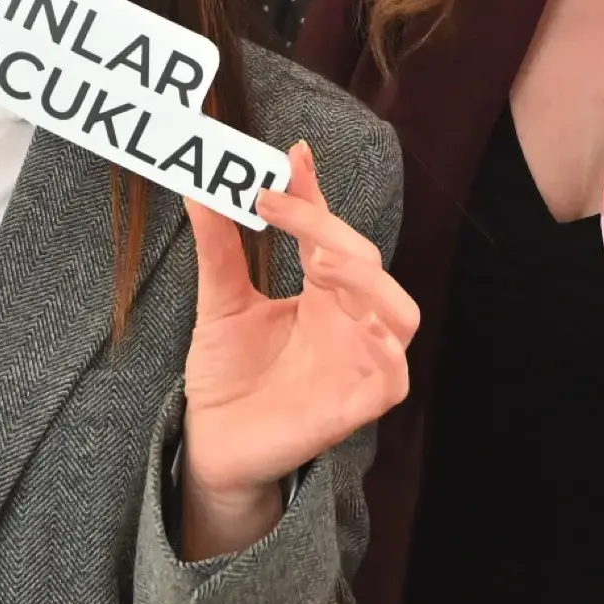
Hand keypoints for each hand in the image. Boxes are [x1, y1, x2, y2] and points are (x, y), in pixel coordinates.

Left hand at [178, 142, 414, 556]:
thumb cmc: (227, 375)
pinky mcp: (354, 408)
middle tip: (284, 213)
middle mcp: (349, 323)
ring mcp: (357, 364)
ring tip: (323, 264)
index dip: (314, 197)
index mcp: (323, 294)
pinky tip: (362, 330)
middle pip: (369, 265)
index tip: (288, 160)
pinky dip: (388, 353)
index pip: (331, 234)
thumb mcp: (220, 303)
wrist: (211, 442)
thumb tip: (201, 190)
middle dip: (334, 233)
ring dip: (371, 284)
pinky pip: (394, 379)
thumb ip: (219, 249)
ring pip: (401, 316)